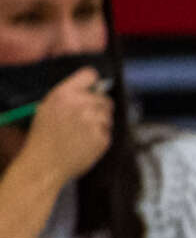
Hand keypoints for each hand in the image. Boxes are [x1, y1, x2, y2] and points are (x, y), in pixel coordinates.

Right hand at [18, 68, 113, 184]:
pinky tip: (84, 143)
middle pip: (105, 99)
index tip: (95, 88)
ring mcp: (93, 121)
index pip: (90, 74)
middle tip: (86, 119)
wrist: (45, 163)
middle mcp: (81, 104)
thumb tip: (92, 90)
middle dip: (99, 108)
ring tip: (81, 133)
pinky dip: (99, 138)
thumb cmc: (44, 136)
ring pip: (108, 117)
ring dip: (100, 123)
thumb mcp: (48, 108)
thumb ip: (69, 96)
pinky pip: (107, 133)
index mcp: (64, 93)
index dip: (94, 82)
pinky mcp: (102, 137)